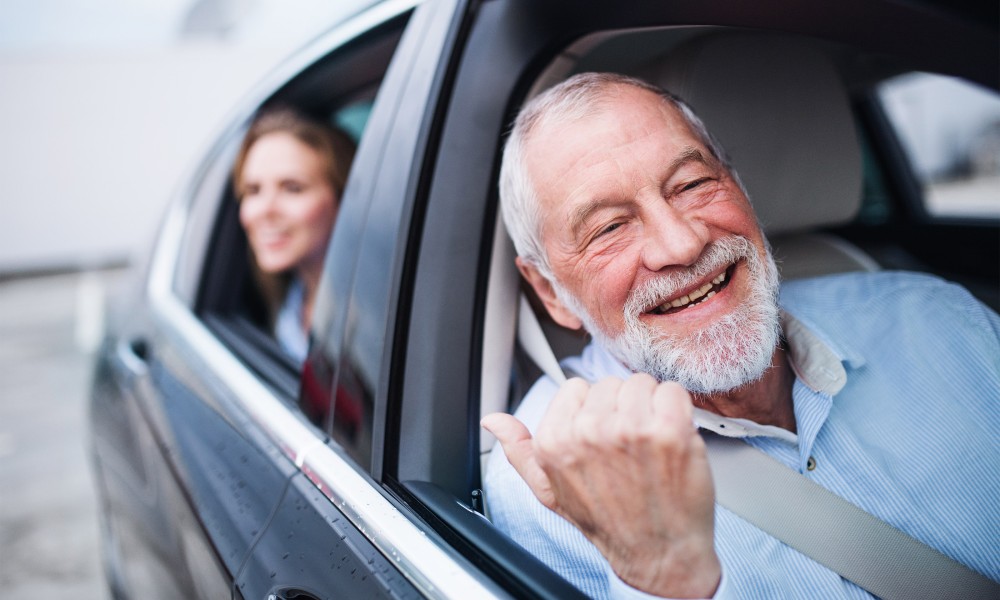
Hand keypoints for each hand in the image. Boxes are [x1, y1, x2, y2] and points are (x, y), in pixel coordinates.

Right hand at [482, 374, 720, 597]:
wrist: (659, 554)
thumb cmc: (608, 522)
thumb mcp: (549, 491)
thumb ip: (519, 450)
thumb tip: (493, 421)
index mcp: (555, 441)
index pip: (576, 388)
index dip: (593, 411)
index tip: (603, 437)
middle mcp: (589, 432)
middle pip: (610, 383)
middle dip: (622, 408)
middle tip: (629, 446)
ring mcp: (630, 429)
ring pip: (641, 384)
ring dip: (651, 408)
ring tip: (651, 444)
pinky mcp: (669, 431)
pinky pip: (672, 391)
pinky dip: (677, 410)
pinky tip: (671, 439)